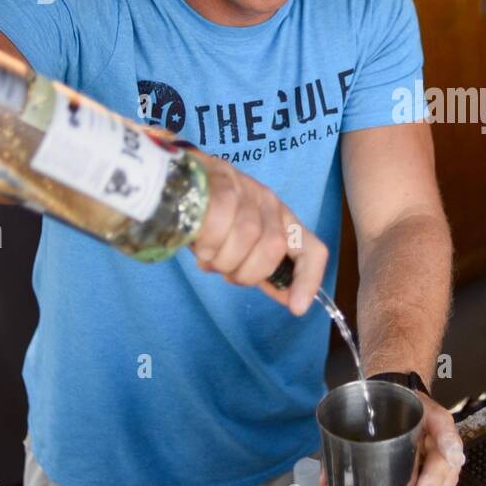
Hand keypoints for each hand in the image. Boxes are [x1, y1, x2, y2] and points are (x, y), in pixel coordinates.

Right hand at [185, 149, 327, 315]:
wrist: (175, 182)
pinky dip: (209, 241)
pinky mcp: (223, 178)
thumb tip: (291, 299)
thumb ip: (261, 269)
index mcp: (282, 222)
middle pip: (273, 246)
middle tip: (225, 270)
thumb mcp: (239, 248)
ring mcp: (248, 189)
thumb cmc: (209, 221)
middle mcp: (270, 203)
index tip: (296, 308)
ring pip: (247, 234)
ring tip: (207, 255)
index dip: (308, 280)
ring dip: (223, 257)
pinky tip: (199, 244)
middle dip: (247, 271)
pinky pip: (221, 217)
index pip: (311, 249)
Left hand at [317, 392, 464, 485]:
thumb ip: (349, 441)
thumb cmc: (388, 405)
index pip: (442, 424)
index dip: (448, 442)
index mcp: (425, 413)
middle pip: (444, 458)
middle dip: (434, 482)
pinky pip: (442, 483)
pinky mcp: (435, 464)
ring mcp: (439, 449)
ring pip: (447, 474)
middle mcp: (436, 432)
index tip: (452, 457)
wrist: (396, 394)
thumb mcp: (372, 412)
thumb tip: (326, 480)